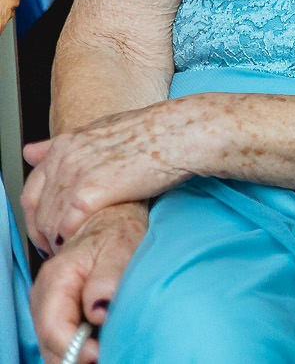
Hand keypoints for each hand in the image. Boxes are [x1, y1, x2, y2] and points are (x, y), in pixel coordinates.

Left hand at [23, 99, 210, 253]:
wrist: (180, 134)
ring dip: (54, 239)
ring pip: (49, 220)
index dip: (35, 214)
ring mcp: (75, 176)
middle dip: (41, 231)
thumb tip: (30, 151)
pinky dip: (69, 239)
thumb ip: (65, 146)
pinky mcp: (90, 194)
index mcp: (65, 144)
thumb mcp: (102, 130)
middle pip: (36, 208)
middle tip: (54, 244)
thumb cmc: (153, 132)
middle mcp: (64, 159)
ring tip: (69, 249)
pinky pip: (66, 226)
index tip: (45, 227)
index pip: (31, 189)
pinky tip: (80, 243)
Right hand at [29, 202, 145, 363]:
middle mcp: (45, 294)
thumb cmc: (118, 230)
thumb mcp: (120, 248)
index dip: (74, 348)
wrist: (115, 216)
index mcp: (56, 279)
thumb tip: (98, 313)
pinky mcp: (60, 308)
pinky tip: (98, 344)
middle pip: (49, 342)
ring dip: (75, 353)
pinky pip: (61, 336)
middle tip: (105, 356)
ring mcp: (50, 302)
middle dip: (74, 355)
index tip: (100, 354)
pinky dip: (77, 346)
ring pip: (53, 343)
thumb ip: (108, 279)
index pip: (53, 328)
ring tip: (104, 351)